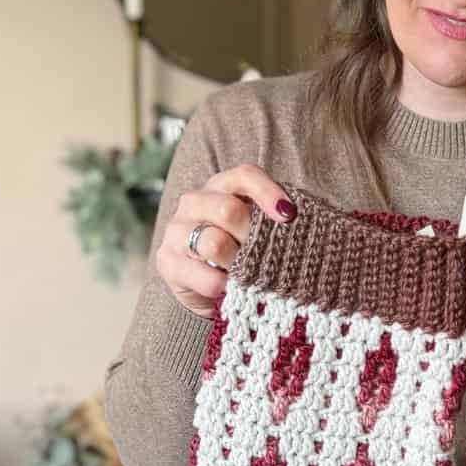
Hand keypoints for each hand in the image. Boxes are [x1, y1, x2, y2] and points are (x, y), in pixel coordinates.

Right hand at [157, 164, 295, 316]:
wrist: (212, 288)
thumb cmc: (245, 252)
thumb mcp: (262, 232)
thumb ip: (279, 221)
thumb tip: (299, 220)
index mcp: (222, 186)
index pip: (245, 175)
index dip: (268, 192)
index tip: (289, 215)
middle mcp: (195, 202)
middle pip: (228, 210)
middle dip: (251, 238)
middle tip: (264, 256)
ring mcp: (177, 230)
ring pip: (214, 242)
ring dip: (238, 264)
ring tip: (247, 276)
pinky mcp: (167, 261)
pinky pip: (204, 276)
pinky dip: (224, 287)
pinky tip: (230, 290)